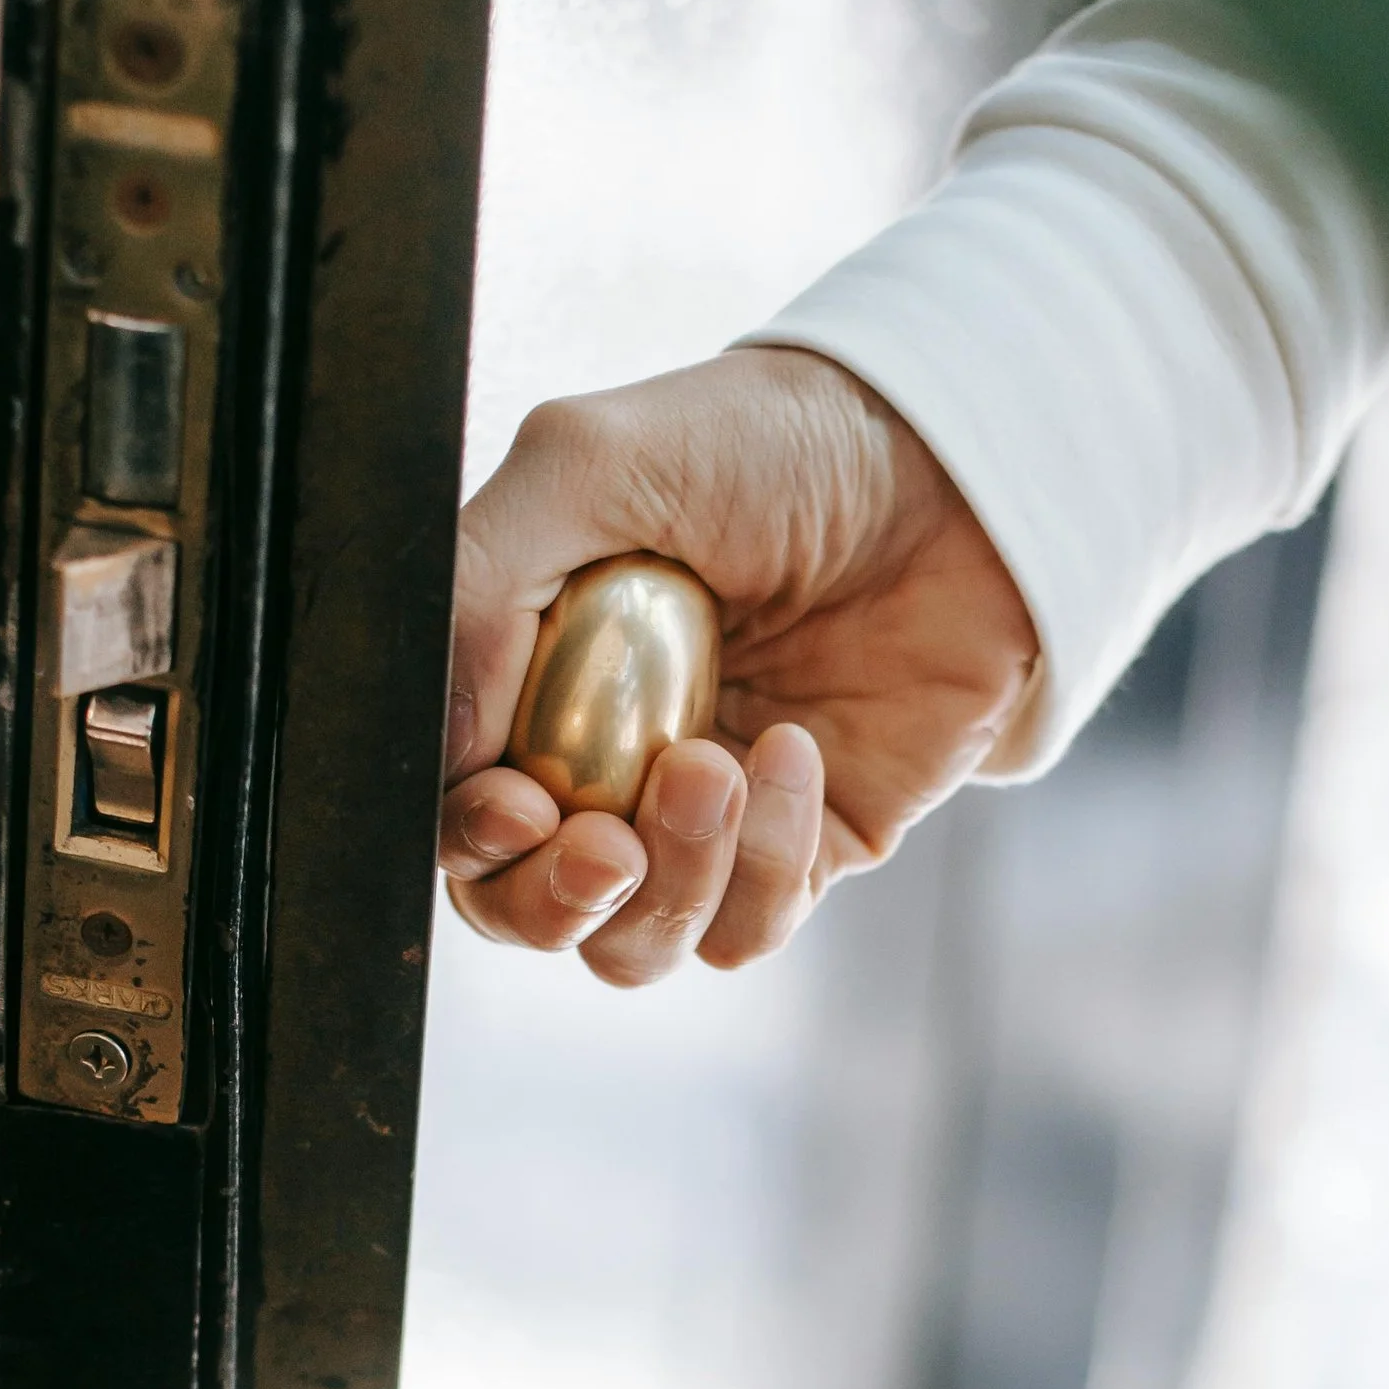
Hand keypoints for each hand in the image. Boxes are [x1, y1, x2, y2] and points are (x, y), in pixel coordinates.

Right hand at [439, 346, 1037, 985]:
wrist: (952, 469)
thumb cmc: (768, 443)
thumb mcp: (591, 466)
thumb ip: (482, 586)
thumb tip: (437, 739)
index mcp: (527, 684)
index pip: (454, 813)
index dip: (468, 840)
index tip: (518, 805)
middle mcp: (599, 767)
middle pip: (523, 911)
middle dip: (550, 902)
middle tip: (605, 844)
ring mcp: (700, 822)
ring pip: (632, 944)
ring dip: (669, 881)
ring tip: (714, 767)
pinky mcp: (800, 853)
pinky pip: (748, 928)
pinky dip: (764, 861)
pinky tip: (792, 749)